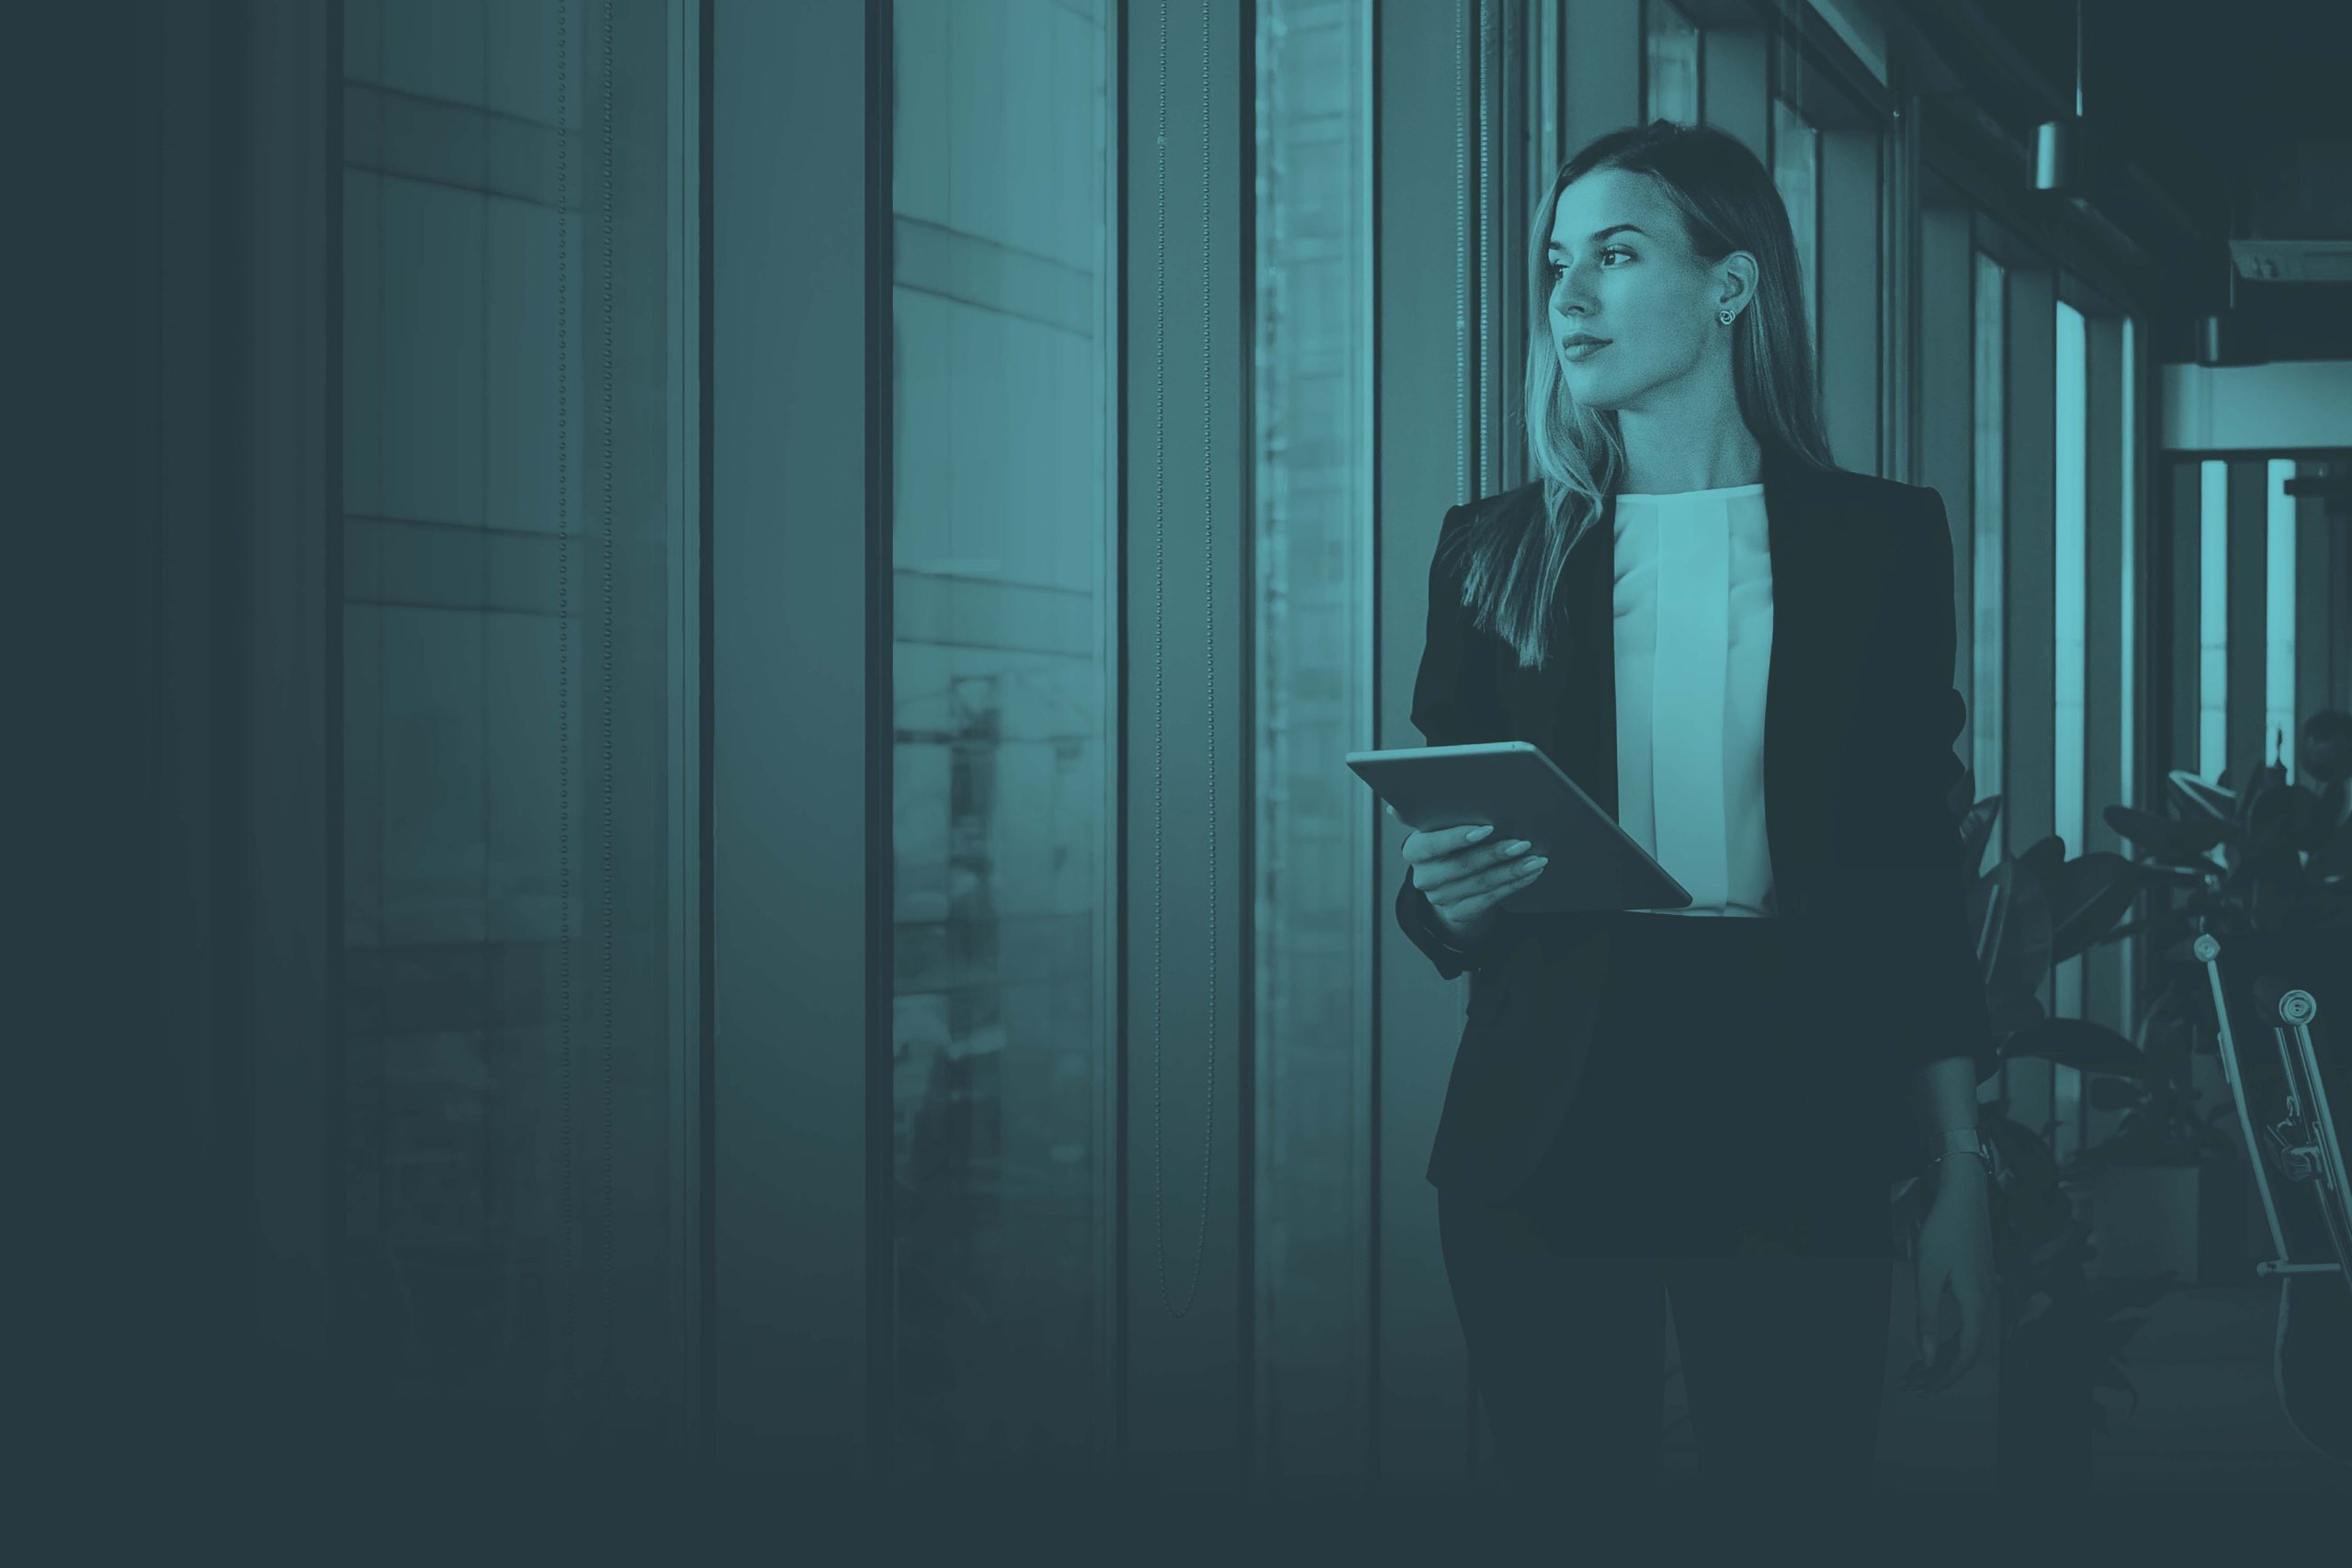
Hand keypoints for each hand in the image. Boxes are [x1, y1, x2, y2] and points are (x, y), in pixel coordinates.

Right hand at [1387, 803, 1547, 938]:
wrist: (1447, 880)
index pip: (1433, 844)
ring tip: (1535, 859)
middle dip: (1496, 854)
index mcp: (1414, 851)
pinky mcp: (1458, 913)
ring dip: (1512, 871)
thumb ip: (1434, 813)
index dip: (1458, 837)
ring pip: (1481, 884)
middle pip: (1462, 865)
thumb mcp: (1439, 826)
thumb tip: (1398, 807)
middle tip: (1523, 843)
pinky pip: (1490, 900)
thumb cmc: (1448, 843)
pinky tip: (1530, 874)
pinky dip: (1514, 885)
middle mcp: (1424, 877)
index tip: (1487, 828)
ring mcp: (1440, 899)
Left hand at [1907, 1168, 1995, 1394]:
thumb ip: (1926, 1316)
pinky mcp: (1976, 1284)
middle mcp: (1985, 1301)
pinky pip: (1965, 1321)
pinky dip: (1946, 1337)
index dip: (1947, 1376)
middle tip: (1912, 1385)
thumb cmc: (1944, 1230)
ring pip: (1966, 1336)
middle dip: (1941, 1371)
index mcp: (1977, 1302)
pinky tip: (1930, 1345)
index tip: (1925, 1390)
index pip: (1967, 1352)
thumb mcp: (1927, 1274)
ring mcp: (1983, 1292)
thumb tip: (1927, 1357)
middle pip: (1967, 1349)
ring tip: (1915, 1370)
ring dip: (1942, 1355)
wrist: (1964, 1195)